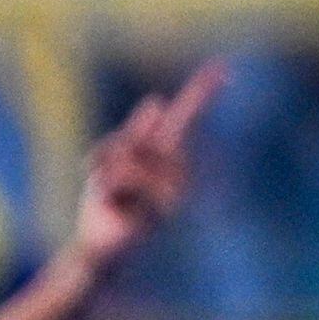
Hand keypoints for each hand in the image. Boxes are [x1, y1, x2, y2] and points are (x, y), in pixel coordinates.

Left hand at [68, 58, 224, 281]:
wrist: (95, 252)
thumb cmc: (106, 210)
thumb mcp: (112, 165)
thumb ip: (133, 136)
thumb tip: (157, 101)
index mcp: (167, 158)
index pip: (185, 119)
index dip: (202, 91)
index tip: (223, 67)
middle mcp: (178, 174)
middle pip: (138, 137)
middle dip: (111, 153)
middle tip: (102, 178)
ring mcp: (173, 193)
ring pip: (130, 155)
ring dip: (105, 172)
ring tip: (109, 197)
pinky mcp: (160, 209)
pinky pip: (124, 175)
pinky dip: (106, 187)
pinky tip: (113, 208)